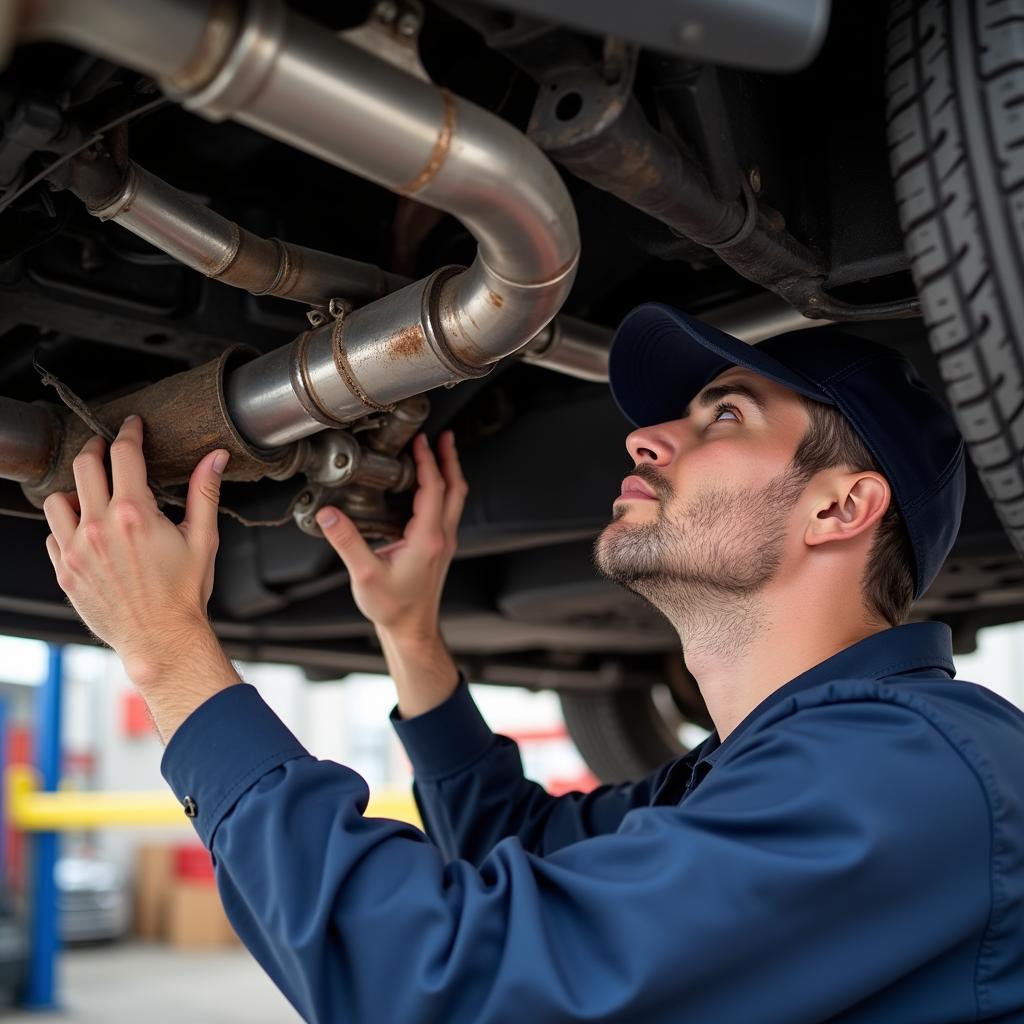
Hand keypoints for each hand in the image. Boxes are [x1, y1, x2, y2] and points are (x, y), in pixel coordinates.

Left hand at [42, 415, 229, 683]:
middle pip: (84, 465)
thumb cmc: (183, 593)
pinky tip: (87, 529)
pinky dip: (66, 525)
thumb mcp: (202, 538)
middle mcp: (99, 527)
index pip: (123, 454)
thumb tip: (215, 458)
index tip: (132, 427)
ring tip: (92, 493)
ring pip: (58, 499)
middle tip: (106, 448)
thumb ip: (204, 492)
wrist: (160, 638)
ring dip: (75, 489)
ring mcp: (77, 550)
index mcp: (134, 514)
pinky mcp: (66, 571)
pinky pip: (52, 534)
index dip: (129, 433)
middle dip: (96, 448)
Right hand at [315, 430, 467, 639]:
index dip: (428, 461)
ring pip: (455, 499)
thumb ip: (346, 541)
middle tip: (442, 436)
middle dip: (449, 459)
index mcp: (428, 538)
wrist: (412, 629)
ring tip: (440, 452)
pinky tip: (429, 487)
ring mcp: (444, 543)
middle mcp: (441, 537)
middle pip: (455, 488)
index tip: (419, 440)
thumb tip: (328, 514)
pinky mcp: (439, 548)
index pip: (434, 488)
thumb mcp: (364, 575)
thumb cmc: (393, 607)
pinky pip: (448, 510)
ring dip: (449, 473)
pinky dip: (443, 490)